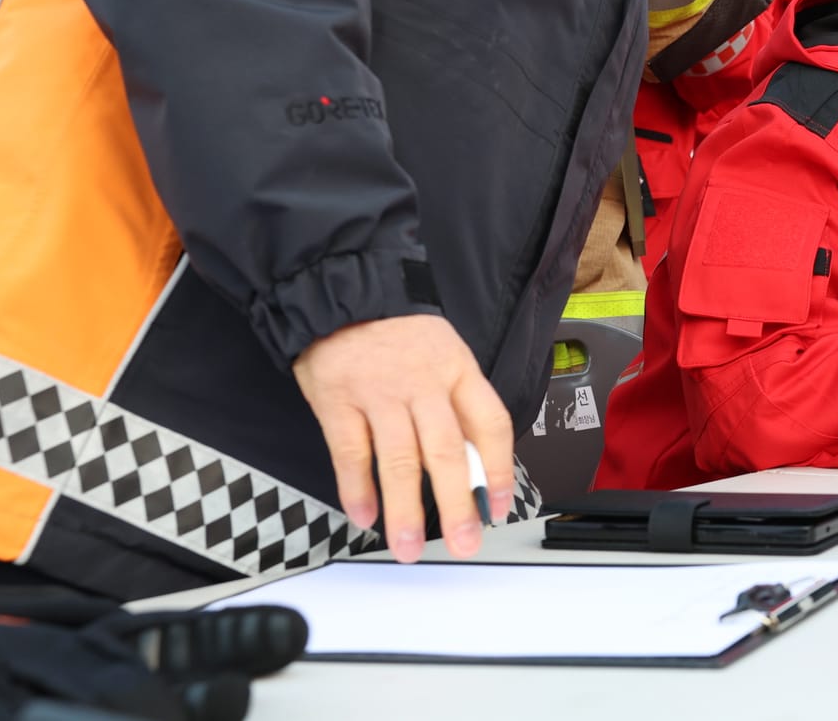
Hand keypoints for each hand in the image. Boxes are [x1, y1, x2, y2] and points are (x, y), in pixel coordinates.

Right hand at [291, 314, 513, 561]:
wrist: (345, 292)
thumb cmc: (400, 332)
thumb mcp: (446, 354)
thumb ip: (460, 404)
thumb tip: (478, 465)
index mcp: (459, 371)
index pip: (490, 424)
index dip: (499, 469)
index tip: (499, 506)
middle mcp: (423, 385)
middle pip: (446, 451)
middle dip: (457, 503)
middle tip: (464, 541)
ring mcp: (379, 394)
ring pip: (398, 459)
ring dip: (404, 508)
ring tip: (408, 545)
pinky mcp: (338, 401)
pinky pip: (350, 452)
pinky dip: (356, 488)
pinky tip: (364, 515)